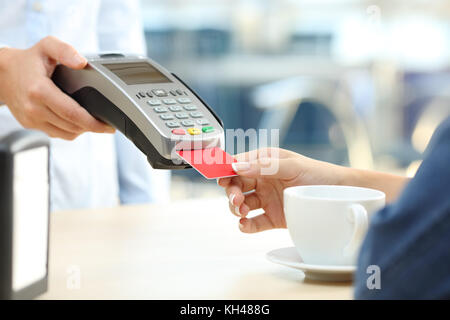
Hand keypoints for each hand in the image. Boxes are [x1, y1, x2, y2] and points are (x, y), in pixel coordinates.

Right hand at [0, 36, 114, 139]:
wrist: (3, 73)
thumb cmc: (28, 60)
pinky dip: (69, 130)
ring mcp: (31, 119)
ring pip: (66, 134)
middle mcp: (34, 108)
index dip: (94, 123)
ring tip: (92, 121)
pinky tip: (76, 121)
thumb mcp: (47, 46)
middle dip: (93, 127)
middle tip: (105, 124)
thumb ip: (65, 50)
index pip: (73, 114)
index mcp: (39, 90)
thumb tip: (82, 62)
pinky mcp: (30, 125)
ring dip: (82, 130)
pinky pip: (56, 133)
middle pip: (72, 126)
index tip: (108, 126)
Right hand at [218, 148, 346, 232]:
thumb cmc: (318, 174)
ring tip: (242, 211)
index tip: (219, 178)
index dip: (226, 171)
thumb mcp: (292, 166)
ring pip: (242, 204)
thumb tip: (238, 166)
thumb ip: (265, 166)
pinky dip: (246, 225)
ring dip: (236, 208)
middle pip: (237, 186)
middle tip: (236, 198)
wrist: (340, 195)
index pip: (238, 165)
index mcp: (265, 162)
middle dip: (232, 192)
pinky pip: (254, 222)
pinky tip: (244, 225)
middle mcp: (262, 180)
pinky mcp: (272, 217)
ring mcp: (266, 199)